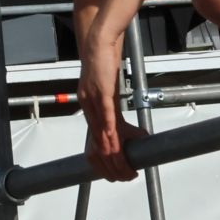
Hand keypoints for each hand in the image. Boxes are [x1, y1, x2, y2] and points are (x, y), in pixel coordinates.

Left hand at [78, 30, 141, 181]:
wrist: (98, 43)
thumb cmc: (104, 66)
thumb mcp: (110, 92)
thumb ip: (115, 110)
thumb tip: (131, 128)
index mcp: (89, 108)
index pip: (95, 142)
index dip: (104, 160)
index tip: (115, 173)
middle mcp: (88, 107)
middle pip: (98, 144)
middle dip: (111, 164)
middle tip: (125, 176)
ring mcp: (93, 100)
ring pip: (103, 134)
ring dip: (113, 153)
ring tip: (124, 167)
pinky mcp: (102, 92)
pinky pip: (107, 116)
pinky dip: (111, 132)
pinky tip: (115, 144)